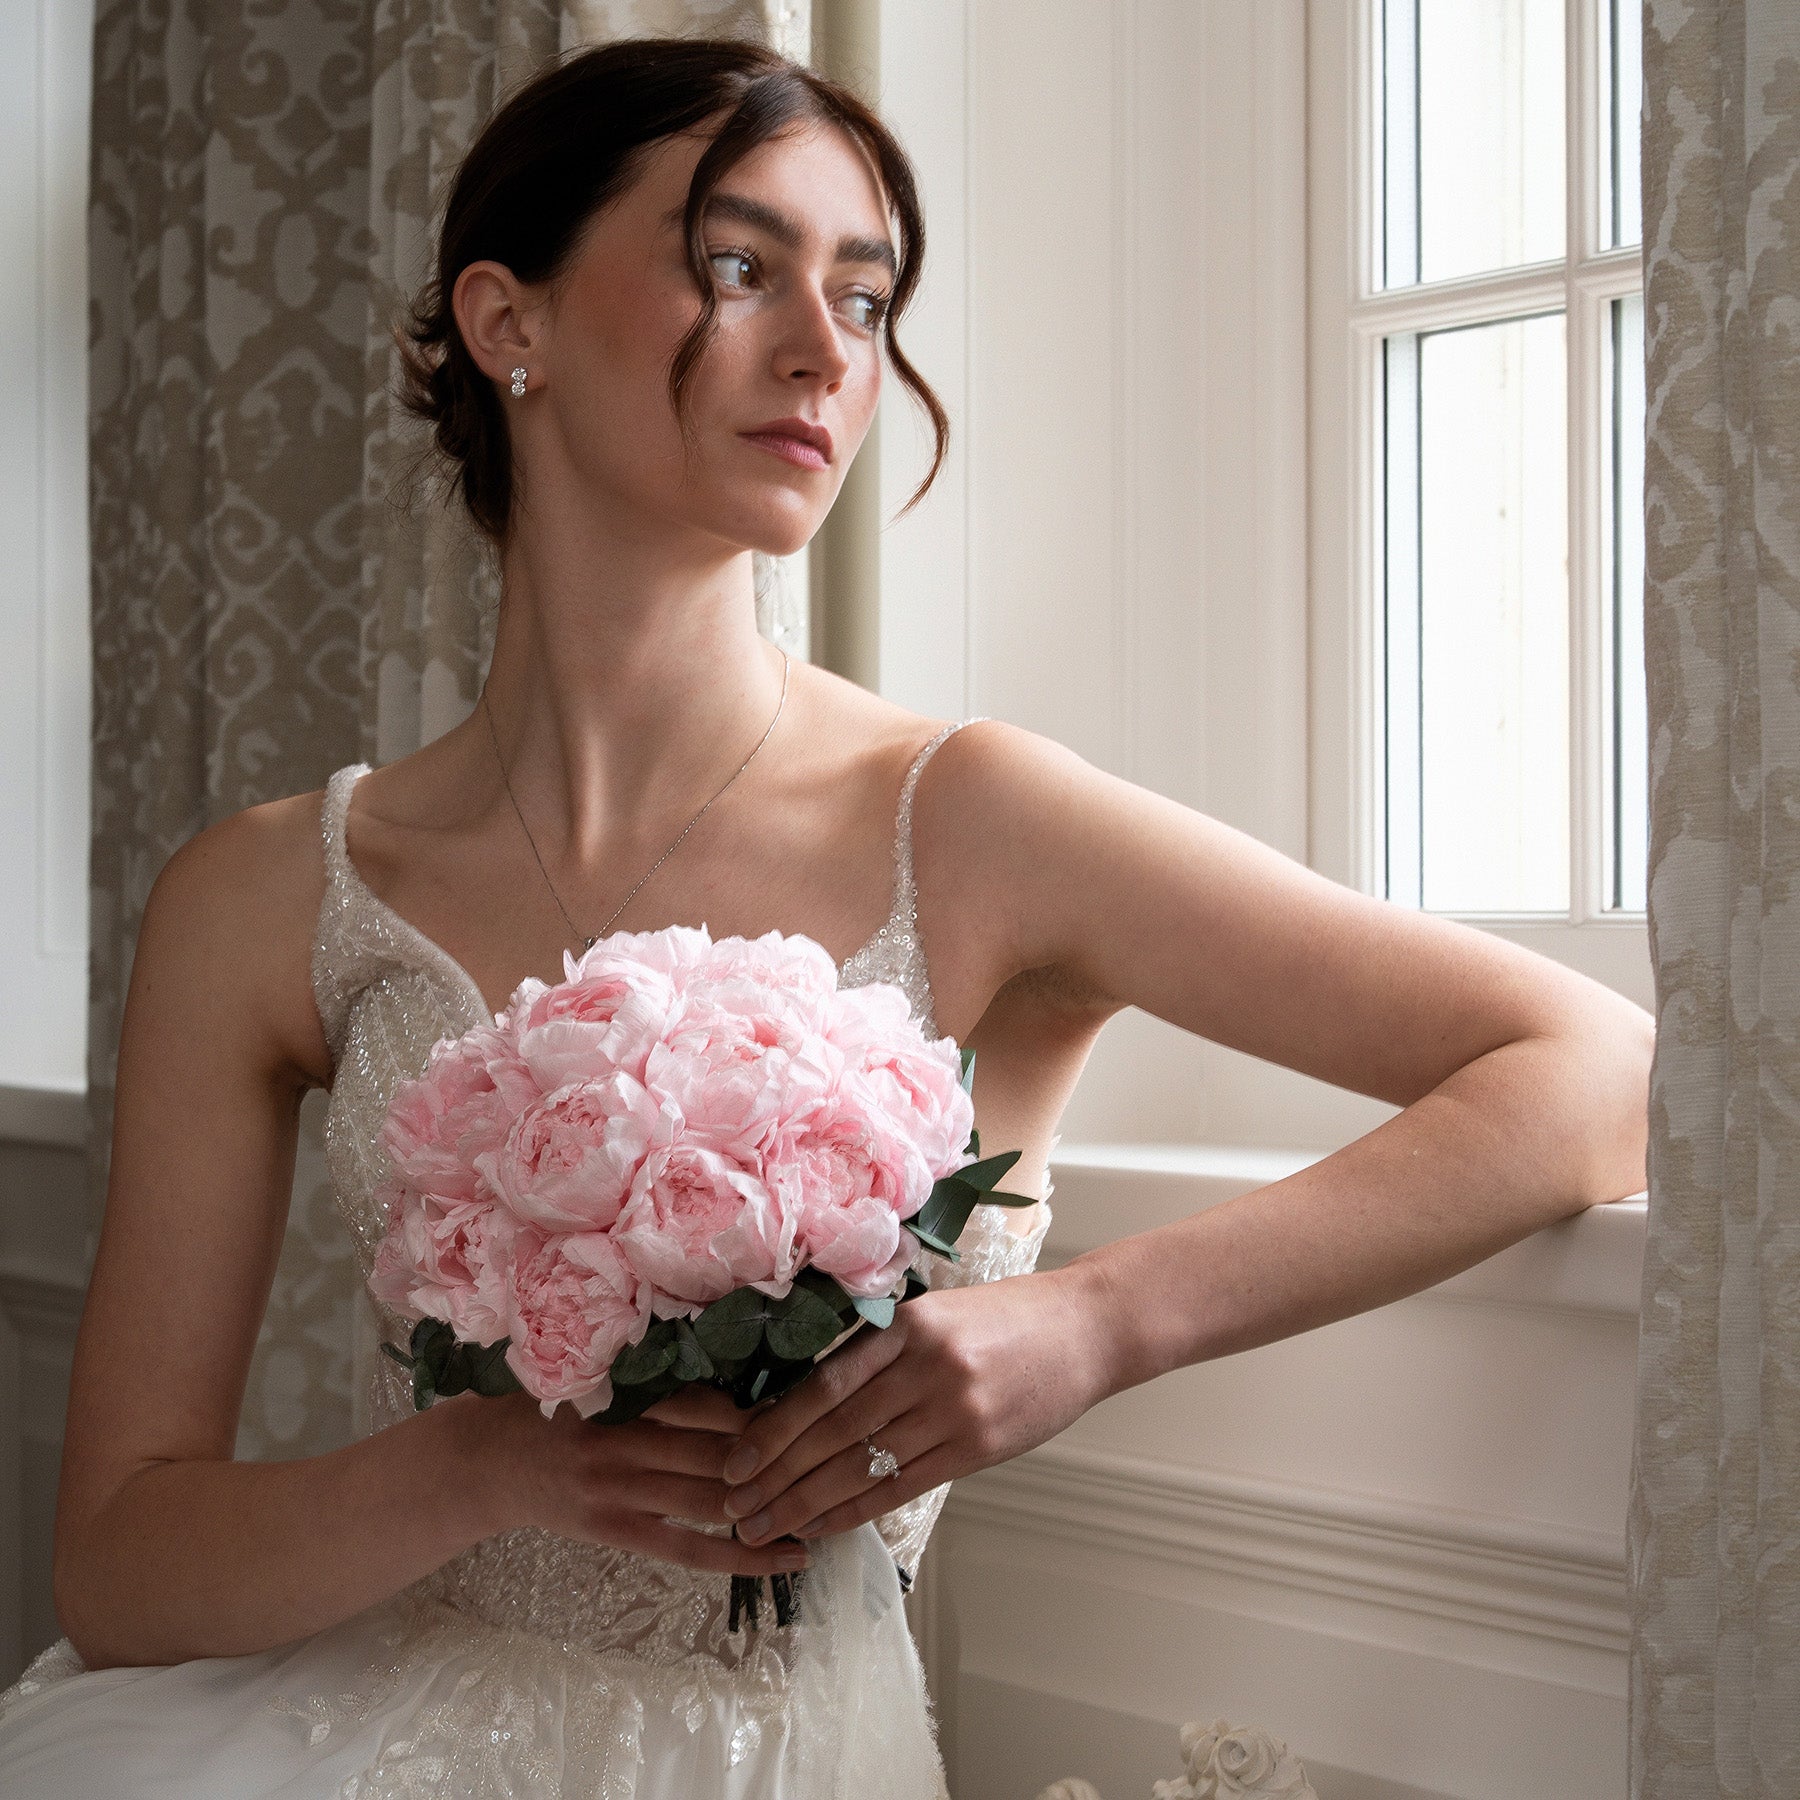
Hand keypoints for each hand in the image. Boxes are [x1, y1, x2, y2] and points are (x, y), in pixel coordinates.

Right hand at [447, 1382, 810, 1577]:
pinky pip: (691, 1550)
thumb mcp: (588, 1367)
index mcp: (624, 1390)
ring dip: (773, 1499)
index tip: (816, 1393)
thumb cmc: (543, 1401)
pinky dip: (743, 1555)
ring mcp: (622, 1491)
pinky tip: (790, 1555)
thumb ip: (646, 1362)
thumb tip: (725, 1341)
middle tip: (840, 1443)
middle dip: (781, 1449)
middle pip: (720, 1448)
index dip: (763, 1399)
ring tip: (830, 1496)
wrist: (480, 1461)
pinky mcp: (618, 1531)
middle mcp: (626, 1439)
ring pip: (713, 1497)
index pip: (707, 1396)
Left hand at [717, 1265, 1109, 1546]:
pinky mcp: (978, 1448)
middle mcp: (925, 1367)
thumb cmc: (1005, 1318)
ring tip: (763, 1528)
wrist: (1084, 1328)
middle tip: (733, 1507)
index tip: (735, 1459)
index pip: (823, 1385)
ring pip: (862, 1466)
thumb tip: (806, 1401)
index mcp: (906, 1325)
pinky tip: (823, 1526)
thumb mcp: (935, 1314)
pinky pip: (902, 1487)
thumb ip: (880, 1353)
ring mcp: (954, 1410)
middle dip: (776, 1475)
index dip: (773, 1429)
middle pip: (833, 1431)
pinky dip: (856, 1510)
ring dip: (805, 1503)